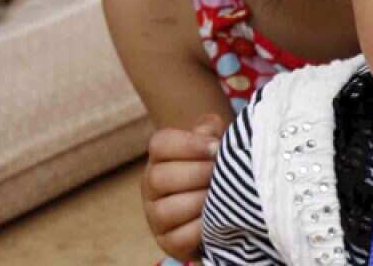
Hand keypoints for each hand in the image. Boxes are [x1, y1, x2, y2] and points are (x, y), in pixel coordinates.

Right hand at [142, 114, 225, 260]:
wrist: (220, 199)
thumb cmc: (215, 165)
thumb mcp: (214, 141)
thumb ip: (211, 130)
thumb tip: (212, 137)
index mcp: (160, 157)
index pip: (160, 144)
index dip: (189, 144)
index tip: (216, 147)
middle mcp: (151, 187)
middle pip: (159, 177)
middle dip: (196, 173)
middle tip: (220, 173)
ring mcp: (156, 216)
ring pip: (165, 210)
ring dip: (199, 201)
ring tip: (221, 195)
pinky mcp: (168, 242)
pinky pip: (178, 238)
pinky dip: (199, 228)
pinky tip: (217, 218)